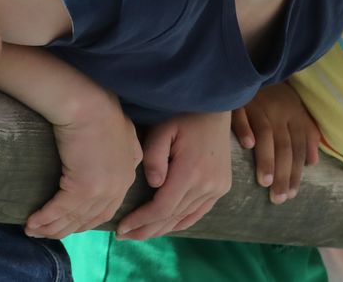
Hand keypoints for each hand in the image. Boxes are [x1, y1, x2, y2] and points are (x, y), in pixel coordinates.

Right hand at [25, 90, 140, 238]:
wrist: (86, 102)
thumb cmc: (100, 108)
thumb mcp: (125, 130)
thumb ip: (130, 150)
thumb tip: (129, 158)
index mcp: (127, 174)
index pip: (107, 207)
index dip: (87, 219)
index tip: (70, 224)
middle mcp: (117, 186)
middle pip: (90, 218)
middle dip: (67, 228)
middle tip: (46, 232)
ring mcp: (101, 189)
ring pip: (74, 217)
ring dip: (52, 227)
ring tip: (33, 230)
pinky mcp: (82, 187)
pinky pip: (60, 209)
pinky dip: (45, 218)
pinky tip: (31, 223)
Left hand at [116, 111, 233, 239]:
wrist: (216, 106)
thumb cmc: (183, 114)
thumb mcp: (162, 129)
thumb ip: (154, 156)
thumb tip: (153, 185)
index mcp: (191, 171)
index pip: (162, 207)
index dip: (141, 221)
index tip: (121, 227)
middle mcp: (208, 185)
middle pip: (172, 217)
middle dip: (146, 229)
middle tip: (123, 236)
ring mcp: (218, 187)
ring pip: (184, 217)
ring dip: (161, 228)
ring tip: (139, 234)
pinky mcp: (222, 187)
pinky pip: (198, 213)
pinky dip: (180, 222)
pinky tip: (163, 227)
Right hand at [230, 83, 320, 202]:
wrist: (252, 65)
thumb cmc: (273, 95)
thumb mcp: (294, 111)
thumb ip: (306, 135)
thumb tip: (314, 162)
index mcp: (294, 114)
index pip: (299, 147)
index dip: (297, 171)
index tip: (292, 194)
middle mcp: (279, 110)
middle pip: (284, 145)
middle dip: (283, 173)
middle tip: (279, 197)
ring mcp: (259, 103)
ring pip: (266, 133)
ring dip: (267, 158)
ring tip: (265, 182)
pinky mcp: (239, 98)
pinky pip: (242, 113)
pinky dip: (245, 127)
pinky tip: (247, 145)